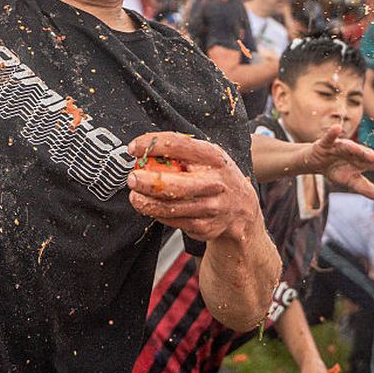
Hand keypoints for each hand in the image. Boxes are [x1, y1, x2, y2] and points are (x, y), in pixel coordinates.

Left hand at [127, 131, 259, 243]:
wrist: (241, 209)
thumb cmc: (215, 175)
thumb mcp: (206, 156)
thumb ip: (180, 151)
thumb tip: (142, 149)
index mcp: (213, 157)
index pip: (177, 145)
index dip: (152, 145)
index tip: (133, 148)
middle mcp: (214, 183)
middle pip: (175, 185)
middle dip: (148, 182)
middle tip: (132, 178)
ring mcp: (210, 208)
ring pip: (170, 207)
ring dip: (146, 203)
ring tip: (134, 197)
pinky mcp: (204, 227)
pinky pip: (173, 221)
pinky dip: (157, 214)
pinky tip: (151, 207)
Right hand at [304, 126, 373, 199]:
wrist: (316, 162)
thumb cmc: (336, 170)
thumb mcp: (349, 181)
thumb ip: (364, 187)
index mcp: (359, 161)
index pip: (368, 163)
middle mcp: (351, 152)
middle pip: (360, 153)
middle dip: (366, 154)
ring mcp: (338, 147)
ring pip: (345, 146)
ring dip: (351, 146)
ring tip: (356, 148)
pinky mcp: (324, 144)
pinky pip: (329, 138)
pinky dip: (332, 133)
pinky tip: (336, 128)